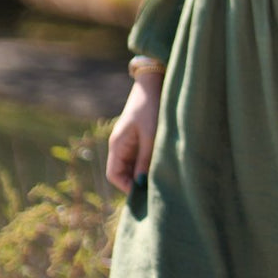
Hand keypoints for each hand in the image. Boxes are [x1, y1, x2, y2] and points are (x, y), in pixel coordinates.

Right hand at [105, 75, 162, 192]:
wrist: (154, 83)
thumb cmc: (151, 108)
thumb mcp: (150, 136)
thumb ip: (145, 161)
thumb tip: (141, 184)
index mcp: (117, 145)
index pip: (114, 175)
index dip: (126, 187)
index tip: (144, 194)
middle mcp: (121, 146)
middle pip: (124, 173)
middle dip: (137, 183)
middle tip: (155, 191)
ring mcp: (130, 142)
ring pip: (134, 166)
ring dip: (145, 173)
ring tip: (161, 179)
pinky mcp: (141, 138)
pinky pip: (141, 157)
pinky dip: (149, 164)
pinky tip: (163, 166)